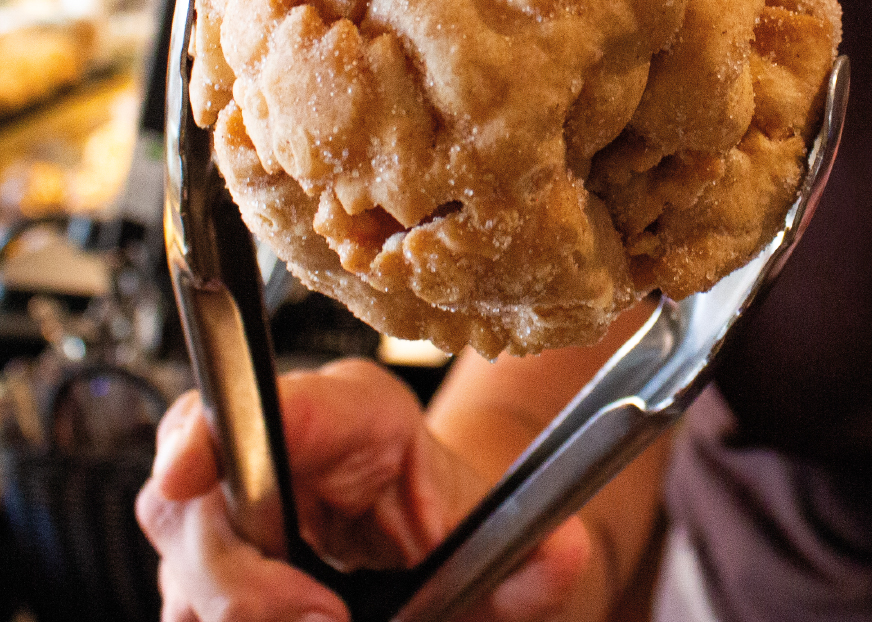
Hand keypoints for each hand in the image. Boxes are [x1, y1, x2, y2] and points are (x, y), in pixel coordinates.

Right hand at [136, 358, 591, 621]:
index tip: (187, 476)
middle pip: (201, 485)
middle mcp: (291, 439)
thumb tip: (560, 556)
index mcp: (360, 414)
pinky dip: (217, 613)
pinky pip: (184, 582)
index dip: (215, 429)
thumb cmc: (463, 527)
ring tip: (316, 620)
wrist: (443, 544)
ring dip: (224, 602)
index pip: (272, 402)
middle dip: (235, 571)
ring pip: (180, 541)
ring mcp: (248, 489)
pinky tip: (284, 619)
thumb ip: (531, 562)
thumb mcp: (504, 543)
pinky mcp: (226, 540)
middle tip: (317, 620)